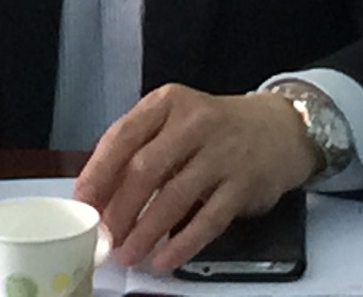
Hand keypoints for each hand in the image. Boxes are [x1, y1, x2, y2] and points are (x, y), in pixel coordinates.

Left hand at [74, 85, 315, 274]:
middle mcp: (195, 122)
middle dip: (119, 210)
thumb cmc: (216, 129)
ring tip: (128, 254)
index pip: (124, 136)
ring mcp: (222, 153)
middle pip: (145, 169)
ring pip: (174, 198)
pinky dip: (182, 244)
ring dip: (145, 232)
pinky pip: (207, 220)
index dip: (98, 173)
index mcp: (169, 103)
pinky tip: (164, 259)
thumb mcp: (176, 121)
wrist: (279, 129)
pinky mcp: (243, 184)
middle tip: (104, 237)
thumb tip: (99, 193)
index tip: (83, 202)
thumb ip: (141, 148)